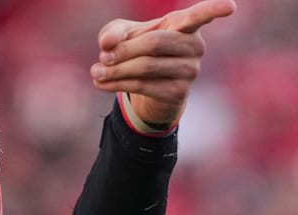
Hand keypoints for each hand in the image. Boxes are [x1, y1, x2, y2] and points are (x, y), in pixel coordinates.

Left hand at [90, 0, 235, 124]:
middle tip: (102, 57)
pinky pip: (142, 86)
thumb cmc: (136, 48)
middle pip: (154, 43)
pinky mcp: (179, 93)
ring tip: (96, 71)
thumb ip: (114, 32)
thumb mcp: (121, 35)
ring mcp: (191, 71)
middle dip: (123, 51)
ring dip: (114, 70)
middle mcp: (194, 46)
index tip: (231, 7)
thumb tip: (107, 43)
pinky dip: (116, 84)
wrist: (145, 85)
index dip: (214, 9)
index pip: (201, 15)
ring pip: (145, 67)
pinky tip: (101, 82)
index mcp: (183, 25)